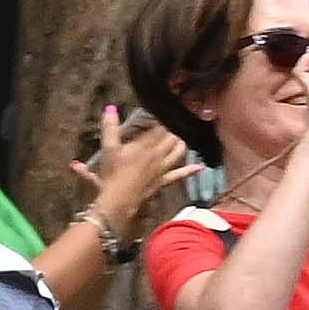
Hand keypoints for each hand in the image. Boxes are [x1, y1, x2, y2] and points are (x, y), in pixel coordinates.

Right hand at [70, 104, 188, 236]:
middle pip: (171, 137)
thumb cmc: (113, 174)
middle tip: (173, 122)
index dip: (162, 118)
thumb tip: (110, 108)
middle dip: (172, 129)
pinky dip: (190, 171)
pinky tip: (199, 168)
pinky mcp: (164, 181)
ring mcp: (163, 168)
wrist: (119, 201)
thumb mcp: (109, 148)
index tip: (162, 112)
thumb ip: (110, 127)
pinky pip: (179, 175)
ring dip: (180, 143)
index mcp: (145, 144)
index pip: (159, 126)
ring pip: (178, 152)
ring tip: (181, 138)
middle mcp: (158, 154)